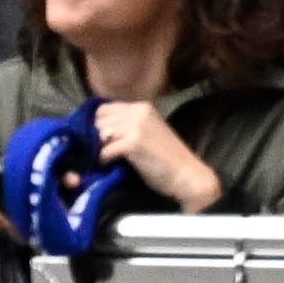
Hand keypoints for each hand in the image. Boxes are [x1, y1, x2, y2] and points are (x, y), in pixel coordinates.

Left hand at [95, 97, 224, 210]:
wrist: (187, 175)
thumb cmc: (166, 159)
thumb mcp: (146, 133)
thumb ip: (126, 126)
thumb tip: (96, 133)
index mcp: (142, 107)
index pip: (103, 109)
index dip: (98, 126)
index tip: (102, 142)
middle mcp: (139, 111)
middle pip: (99, 121)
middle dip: (96, 138)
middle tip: (104, 153)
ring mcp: (137, 125)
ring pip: (99, 135)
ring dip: (99, 150)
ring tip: (109, 160)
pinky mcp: (134, 142)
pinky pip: (105, 150)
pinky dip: (105, 161)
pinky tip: (114, 166)